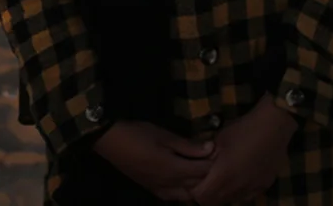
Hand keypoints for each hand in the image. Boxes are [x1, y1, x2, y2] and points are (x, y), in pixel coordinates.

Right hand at [92, 121, 215, 201]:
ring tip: (200, 175)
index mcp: (173, 170)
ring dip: (194, 187)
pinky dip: (181, 192)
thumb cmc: (139, 134)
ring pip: (184, 196)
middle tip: (215, 165)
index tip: (221, 155)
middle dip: (207, 178)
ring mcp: (158, 189)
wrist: (110, 141)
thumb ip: (188, 146)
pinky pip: (171, 197)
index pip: (201, 172)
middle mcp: (168, 184)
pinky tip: (183, 183)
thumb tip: (211, 149)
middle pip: (195, 187)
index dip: (213, 164)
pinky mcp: (150, 189)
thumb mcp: (165, 136)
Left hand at [190, 96, 298, 205]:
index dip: (195, 190)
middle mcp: (237, 187)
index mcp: (223, 175)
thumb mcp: (219, 139)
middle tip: (208, 179)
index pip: (201, 196)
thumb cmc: (243, 129)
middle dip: (208, 193)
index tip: (195, 180)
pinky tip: (241, 178)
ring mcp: (252, 188)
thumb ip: (207, 156)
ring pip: (231, 200)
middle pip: (215, 202)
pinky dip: (240, 191)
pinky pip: (247, 196)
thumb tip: (199, 165)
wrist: (274, 125)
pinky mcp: (264, 185)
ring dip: (224, 193)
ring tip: (224, 178)